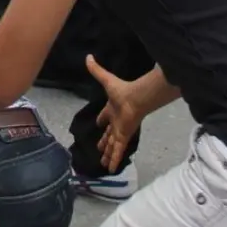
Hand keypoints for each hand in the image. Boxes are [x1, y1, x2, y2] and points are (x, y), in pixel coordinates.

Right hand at [91, 54, 143, 172]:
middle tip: (99, 150)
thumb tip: (88, 57)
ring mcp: (120, 131)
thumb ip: (97, 70)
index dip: (101, 120)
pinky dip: (114, 160)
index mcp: (111, 109)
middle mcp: (116, 122)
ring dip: (108, 155)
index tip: (98, 124)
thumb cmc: (123, 90)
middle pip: (108, 135)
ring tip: (102, 165)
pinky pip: (117, 151)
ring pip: (112, 146)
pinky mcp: (123, 138)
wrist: (137, 98)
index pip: (105, 117)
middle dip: (104, 142)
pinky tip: (111, 169)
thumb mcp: (106, 80)